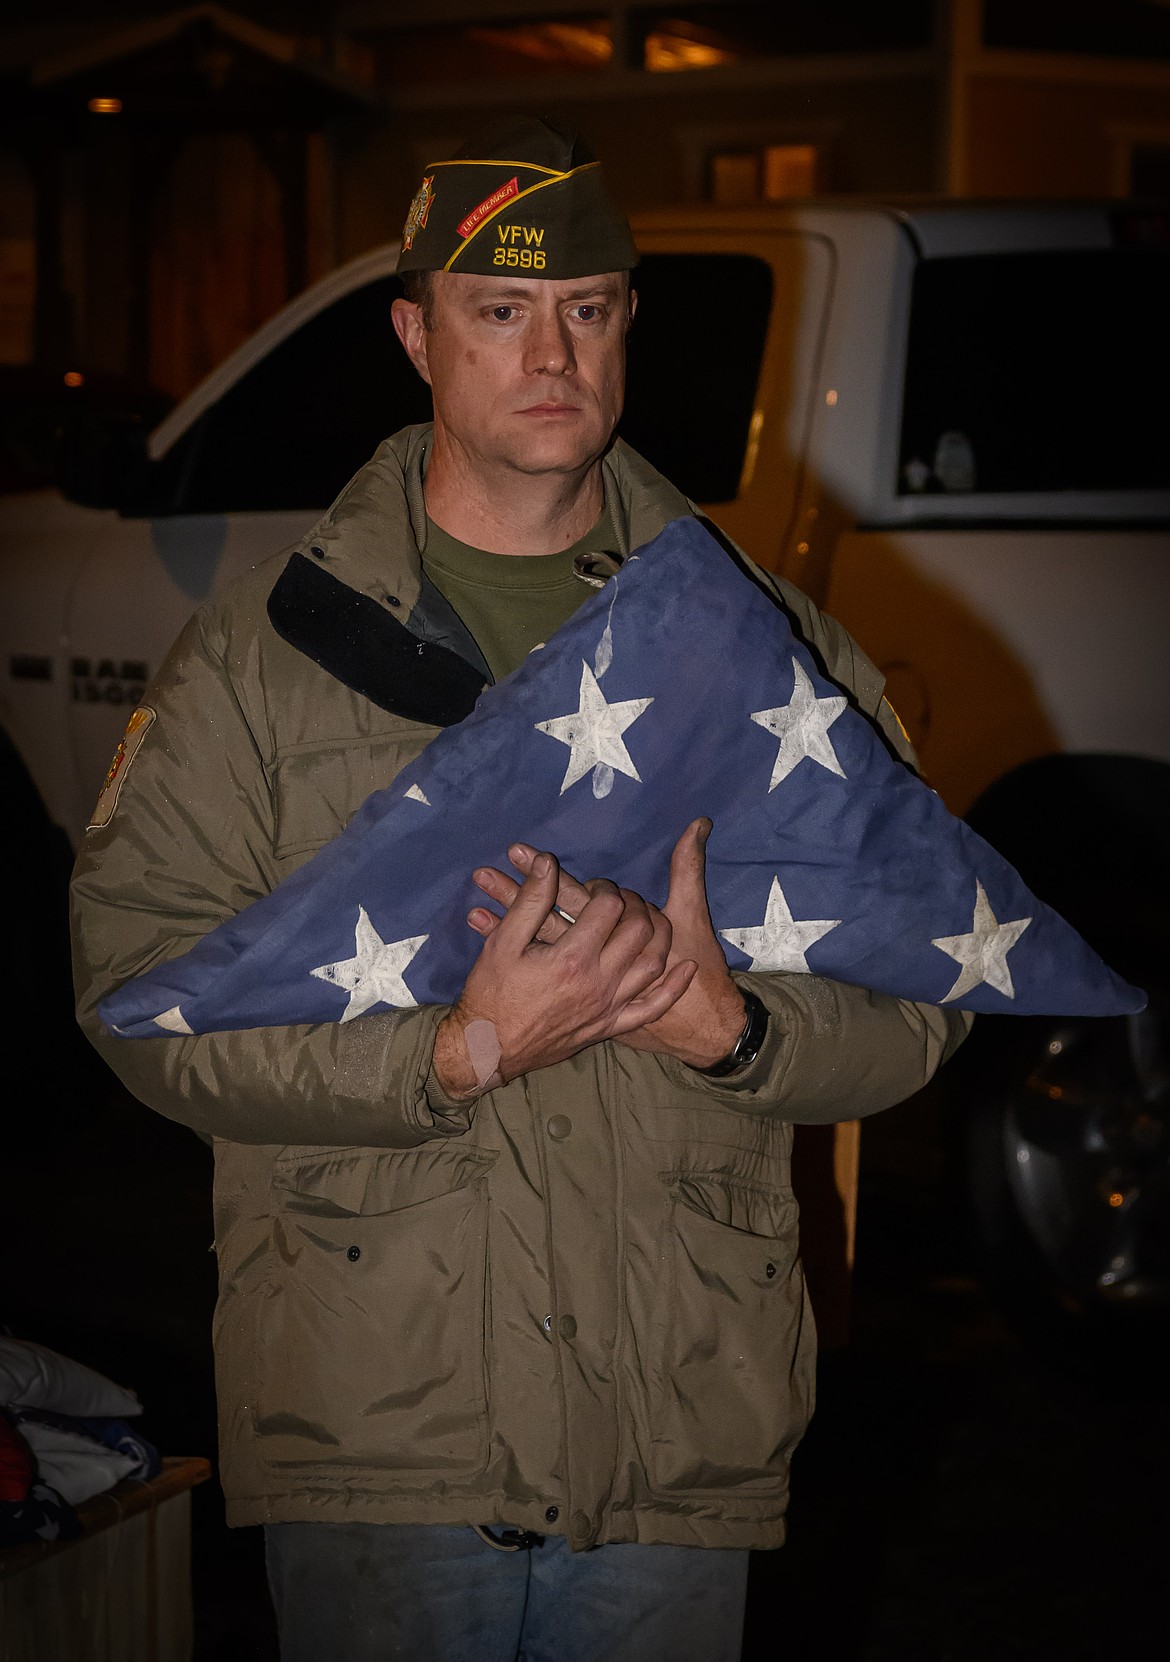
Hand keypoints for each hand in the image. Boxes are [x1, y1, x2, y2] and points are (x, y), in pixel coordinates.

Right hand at [433, 850, 696, 1099]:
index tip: (594, 887)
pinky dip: (674, 986)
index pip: (609, 907)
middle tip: (620, 899)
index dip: (605, 887)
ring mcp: (608, 1007)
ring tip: (646, 918)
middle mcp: (598, 982)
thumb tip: (547, 862)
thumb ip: (530, 900)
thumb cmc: (491, 994)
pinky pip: (652, 1007)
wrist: (489, 1050)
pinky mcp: (610, 1026)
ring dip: (659, 934)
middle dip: (634, 904)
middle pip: (639, 930)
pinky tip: (686, 968)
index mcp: (572, 957)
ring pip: (653, 963)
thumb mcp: (502, 942)